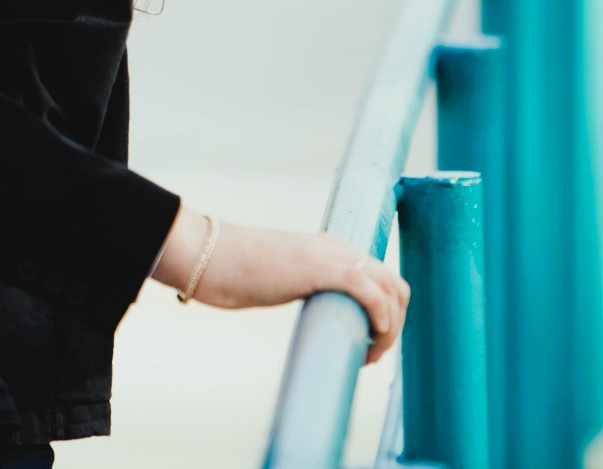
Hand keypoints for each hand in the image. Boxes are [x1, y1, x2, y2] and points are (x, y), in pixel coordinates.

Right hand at [152, 209, 408, 364]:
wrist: (207, 255)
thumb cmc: (232, 271)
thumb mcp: (280, 279)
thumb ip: (301, 288)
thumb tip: (310, 315)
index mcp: (330, 248)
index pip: (381, 278)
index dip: (386, 314)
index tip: (367, 344)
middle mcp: (338, 247)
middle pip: (395, 286)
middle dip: (394, 325)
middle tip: (370, 355)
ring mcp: (332, 255)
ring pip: (391, 291)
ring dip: (390, 330)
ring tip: (367, 356)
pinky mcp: (322, 268)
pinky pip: (372, 293)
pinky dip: (381, 320)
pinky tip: (368, 342)